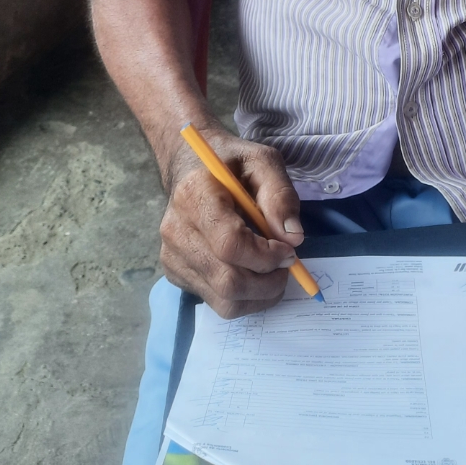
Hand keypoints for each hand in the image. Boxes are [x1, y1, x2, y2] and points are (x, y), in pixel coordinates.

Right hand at [160, 128, 304, 318]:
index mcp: (194, 196)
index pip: (230, 244)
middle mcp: (176, 231)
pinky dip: (244, 296)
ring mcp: (172, 256)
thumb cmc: (230, 165)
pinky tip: (250, 271)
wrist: (190, 168)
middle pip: (228, 281)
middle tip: (288, 265)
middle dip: (268, 282)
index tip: (289, 250)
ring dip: (259, 294)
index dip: (266, 256)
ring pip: (224, 300)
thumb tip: (293, 238)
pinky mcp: (175, 273)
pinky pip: (216, 302)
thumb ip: (280, 196)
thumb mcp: (263, 163)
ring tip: (272, 271)